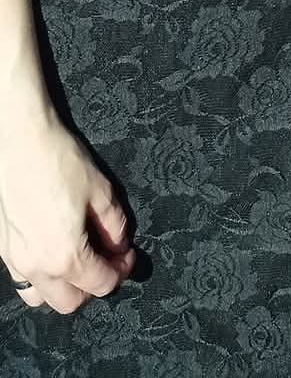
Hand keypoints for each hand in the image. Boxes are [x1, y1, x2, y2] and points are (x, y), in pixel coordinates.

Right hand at [0, 113, 134, 313]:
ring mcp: (15, 261)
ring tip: (78, 260)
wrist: (20, 139)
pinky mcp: (3, 250)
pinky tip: (53, 249)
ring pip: (42, 298)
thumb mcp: (100, 190)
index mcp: (65, 255)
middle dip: (94, 285)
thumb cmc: (58, 159)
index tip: (127, 254)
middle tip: (107, 259)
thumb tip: (119, 244)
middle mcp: (37, 266)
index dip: (122, 270)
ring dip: (64, 287)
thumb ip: (115, 225)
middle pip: (71, 302)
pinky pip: (23, 280)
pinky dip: (42, 276)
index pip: (101, 284)